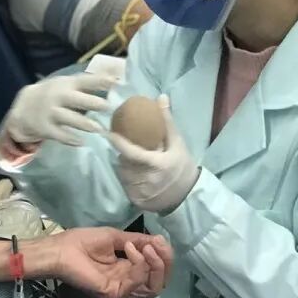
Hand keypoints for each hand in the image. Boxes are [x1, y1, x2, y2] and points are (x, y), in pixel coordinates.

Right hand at [2, 73, 116, 146]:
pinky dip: (70, 139)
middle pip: (76, 99)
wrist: (23, 108)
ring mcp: (50, 112)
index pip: (85, 81)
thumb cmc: (54, 95)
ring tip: (99, 129)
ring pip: (68, 118)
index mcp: (66, 84)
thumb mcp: (66, 84)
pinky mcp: (45, 128)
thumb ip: (88, 83)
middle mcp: (58, 96)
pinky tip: (81, 142)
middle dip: (92, 102)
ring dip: (84, 124)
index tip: (115, 83)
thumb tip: (117, 78)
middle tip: (108, 107)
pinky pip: (59, 135)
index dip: (100, 81)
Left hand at [51, 227, 171, 297]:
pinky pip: (137, 282)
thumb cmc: (82, 242)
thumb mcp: (116, 237)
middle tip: (158, 244)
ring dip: (154, 263)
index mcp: (127, 272)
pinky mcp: (113, 294)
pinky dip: (139, 264)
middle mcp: (126, 285)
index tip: (161, 240)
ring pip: (153, 286)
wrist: (60, 249)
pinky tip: (130, 249)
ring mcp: (120, 292)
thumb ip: (139, 241)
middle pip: (159, 283)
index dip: (164, 258)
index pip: (155, 273)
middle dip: (164, 262)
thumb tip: (160, 240)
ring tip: (145, 246)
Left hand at [108, 95, 199, 213]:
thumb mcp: (177, 143)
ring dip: (124, 166)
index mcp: (157, 165)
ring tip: (136, 162)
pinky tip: (137, 175)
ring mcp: (140, 192)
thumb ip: (166, 122)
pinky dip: (127, 178)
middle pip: (124, 162)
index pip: (132, 152)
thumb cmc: (182, 166)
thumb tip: (160, 97)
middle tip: (132, 149)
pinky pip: (124, 184)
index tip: (109, 133)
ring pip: (122, 173)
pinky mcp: (135, 201)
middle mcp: (147, 180)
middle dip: (124, 154)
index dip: (119, 142)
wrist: (187, 196)